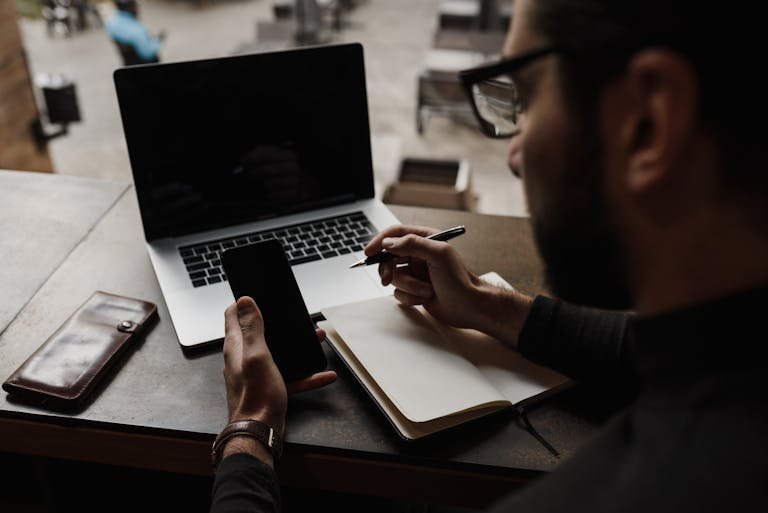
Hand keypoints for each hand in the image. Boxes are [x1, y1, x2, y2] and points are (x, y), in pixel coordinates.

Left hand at [222, 297, 335, 463]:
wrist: (259, 432)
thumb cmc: (255, 396)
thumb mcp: (257, 355)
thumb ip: (251, 328)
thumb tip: (244, 300)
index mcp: (237, 346)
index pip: (232, 315)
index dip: (244, 302)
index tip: (257, 294)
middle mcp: (243, 358)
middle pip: (258, 332)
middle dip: (277, 322)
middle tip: (292, 316)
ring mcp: (255, 373)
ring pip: (277, 353)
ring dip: (295, 346)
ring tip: (314, 340)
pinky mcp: (268, 387)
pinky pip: (289, 376)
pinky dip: (306, 374)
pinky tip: (322, 374)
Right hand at [366, 225, 533, 347]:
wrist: (470, 307)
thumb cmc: (460, 280)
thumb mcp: (438, 254)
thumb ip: (412, 244)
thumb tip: (388, 243)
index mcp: (425, 240)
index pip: (395, 234)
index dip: (380, 241)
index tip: (369, 253)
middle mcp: (419, 255)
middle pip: (388, 257)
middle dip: (388, 270)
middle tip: (387, 279)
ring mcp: (416, 273)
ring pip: (394, 277)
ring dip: (407, 286)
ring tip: (425, 291)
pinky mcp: (414, 290)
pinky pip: (399, 292)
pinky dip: (410, 297)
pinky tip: (426, 298)